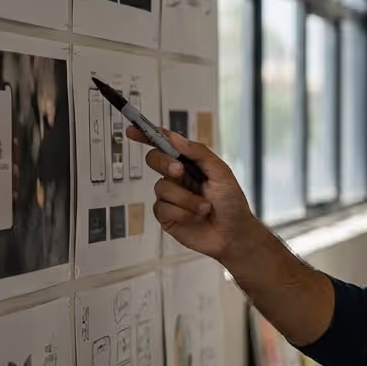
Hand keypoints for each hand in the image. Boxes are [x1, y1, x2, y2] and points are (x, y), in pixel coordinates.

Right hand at [129, 125, 260, 265]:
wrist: (234, 235)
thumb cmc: (232, 204)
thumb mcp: (221, 173)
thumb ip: (199, 153)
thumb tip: (175, 137)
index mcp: (191, 164)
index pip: (166, 145)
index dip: (147, 136)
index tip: (132, 130)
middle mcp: (178, 178)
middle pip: (155, 160)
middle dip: (165, 163)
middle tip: (179, 171)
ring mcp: (171, 197)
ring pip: (161, 187)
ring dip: (186, 198)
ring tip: (205, 208)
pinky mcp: (166, 215)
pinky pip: (162, 208)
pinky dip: (181, 212)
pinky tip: (195, 217)